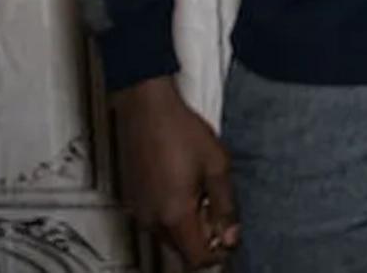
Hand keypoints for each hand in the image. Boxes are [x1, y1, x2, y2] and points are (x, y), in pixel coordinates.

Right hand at [111, 75, 240, 266]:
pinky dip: (175, 215)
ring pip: (170, 236)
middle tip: (222, 213)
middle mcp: (152, 219)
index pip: (197, 259)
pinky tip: (187, 188)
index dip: (218, 254)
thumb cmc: (179, 131)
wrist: (148, 109)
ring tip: (205, 194)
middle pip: (182, 250)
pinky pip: (157, 220)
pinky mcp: (135, 200)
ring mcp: (140, 210)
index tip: (230, 239)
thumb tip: (231, 235)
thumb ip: (226, 206)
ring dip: (190, 226)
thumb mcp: (217, 167)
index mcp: (174, 215)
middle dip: (205, 238)